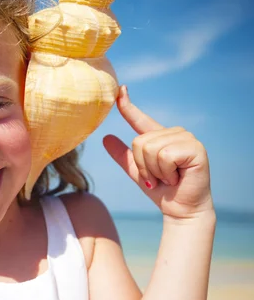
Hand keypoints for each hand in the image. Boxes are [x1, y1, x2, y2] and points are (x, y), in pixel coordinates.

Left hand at [103, 85, 213, 220]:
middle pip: (140, 142)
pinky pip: (164, 155)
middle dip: (144, 167)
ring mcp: (186, 138)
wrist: (180, 210)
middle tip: (157, 179)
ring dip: (155, 171)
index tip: (120, 89)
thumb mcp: (137, 172)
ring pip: (150, 149)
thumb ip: (123, 155)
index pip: (140, 119)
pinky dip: (166, 172)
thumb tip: (105, 137)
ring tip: (168, 178)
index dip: (128, 106)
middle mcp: (175, 133)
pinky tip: (177, 177)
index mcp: (160, 137)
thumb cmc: (161, 191)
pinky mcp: (195, 148)